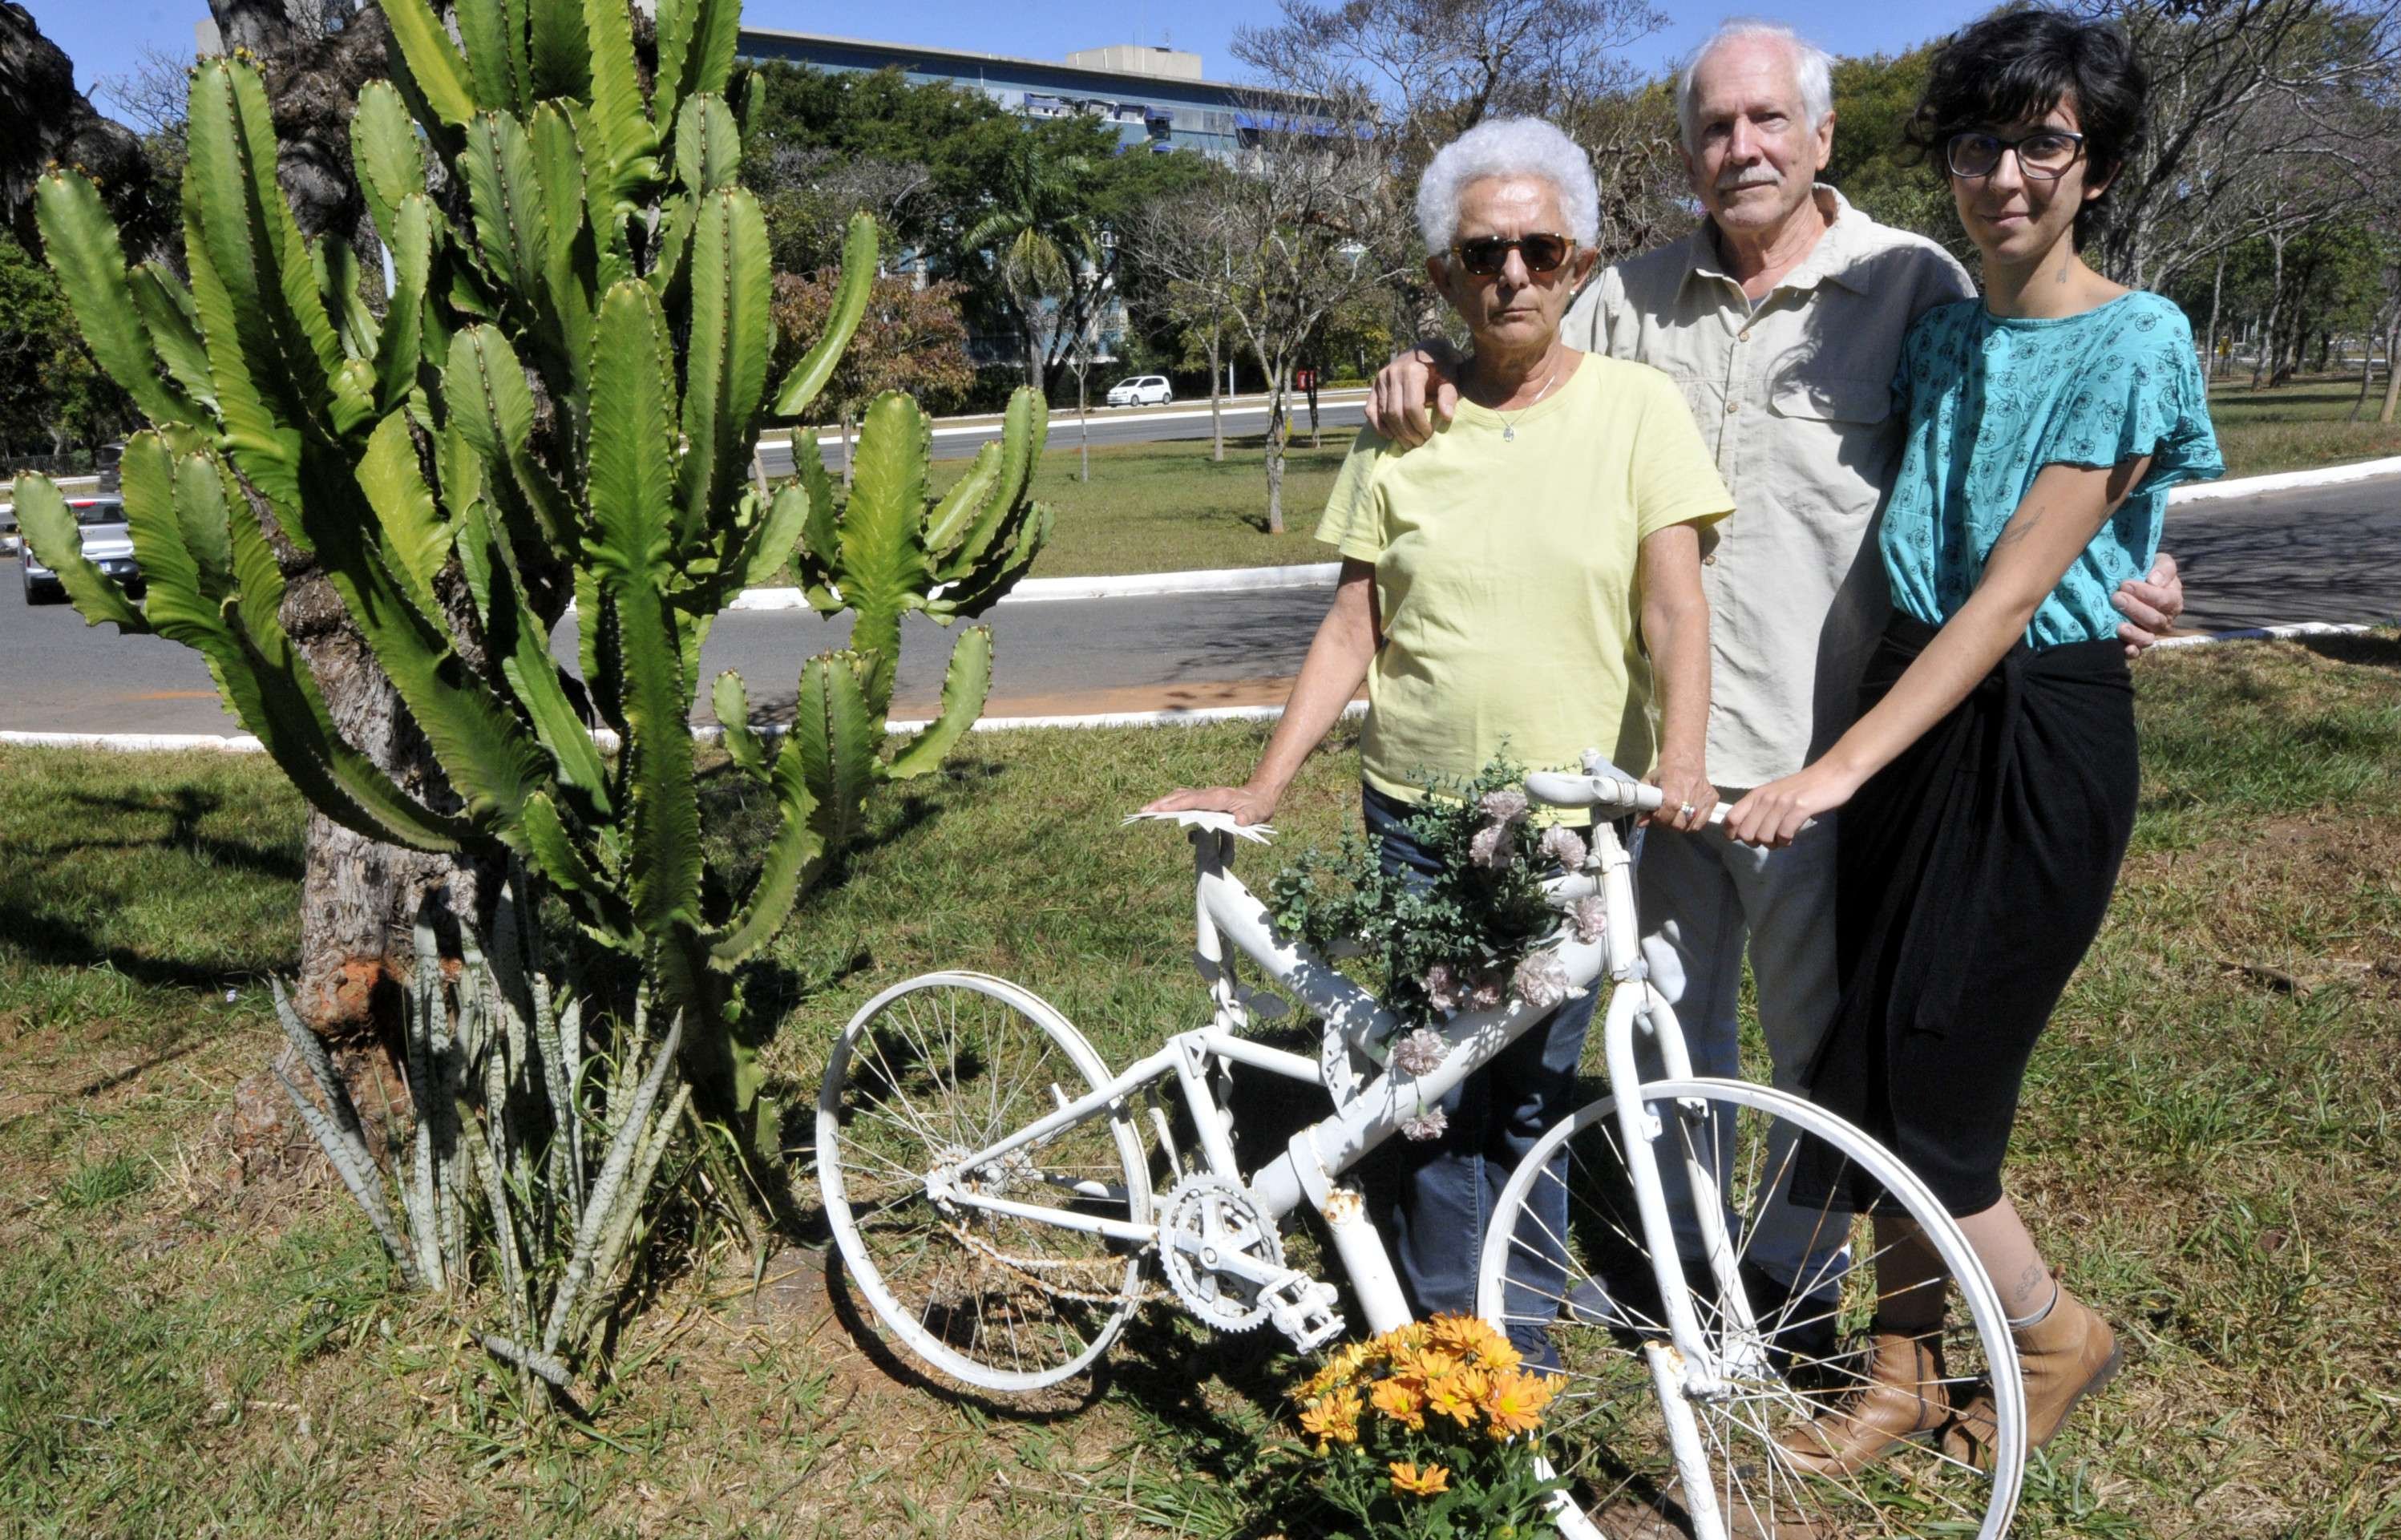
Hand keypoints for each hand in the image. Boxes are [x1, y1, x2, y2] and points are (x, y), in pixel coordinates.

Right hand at [1143, 783, 1278, 825]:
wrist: (1261, 794)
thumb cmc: (1258, 806)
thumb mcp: (1258, 812)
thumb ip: (1249, 816)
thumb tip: (1239, 820)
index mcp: (1218, 797)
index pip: (1193, 801)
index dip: (1176, 805)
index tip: (1159, 809)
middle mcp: (1208, 794)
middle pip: (1180, 797)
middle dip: (1161, 803)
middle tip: (1142, 811)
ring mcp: (1205, 795)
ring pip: (1180, 796)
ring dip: (1163, 803)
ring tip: (1145, 812)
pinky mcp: (1204, 799)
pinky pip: (1184, 800)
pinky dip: (1171, 803)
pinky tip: (1162, 810)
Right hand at [1365, 341, 1459, 447]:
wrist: (1427, 349)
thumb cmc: (1443, 366)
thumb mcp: (1451, 377)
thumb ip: (1449, 395)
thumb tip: (1446, 417)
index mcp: (1412, 370)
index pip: (1412, 406)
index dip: (1420, 424)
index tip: (1429, 434)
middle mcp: (1392, 373)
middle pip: (1396, 413)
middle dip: (1407, 432)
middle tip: (1419, 443)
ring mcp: (1381, 379)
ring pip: (1384, 413)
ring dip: (1395, 432)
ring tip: (1408, 443)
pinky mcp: (1375, 384)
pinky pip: (1371, 409)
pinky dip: (1378, 425)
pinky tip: (1390, 435)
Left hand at [1643, 752, 1717, 832]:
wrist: (1685, 760)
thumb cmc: (1666, 772)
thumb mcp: (1649, 783)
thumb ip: (1644, 804)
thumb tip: (1640, 823)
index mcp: (1672, 795)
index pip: (1665, 818)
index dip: (1659, 819)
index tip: (1657, 815)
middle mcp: (1689, 799)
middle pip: (1678, 825)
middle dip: (1670, 823)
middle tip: (1666, 815)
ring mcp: (1703, 800)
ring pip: (1690, 826)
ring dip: (1682, 824)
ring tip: (1676, 814)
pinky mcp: (1712, 800)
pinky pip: (1702, 822)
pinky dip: (1694, 822)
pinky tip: (1687, 814)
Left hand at [1724, 762, 1861, 849]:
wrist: (1832, 773)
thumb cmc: (1802, 788)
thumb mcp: (1774, 795)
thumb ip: (1758, 810)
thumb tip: (1742, 833)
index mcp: (1756, 795)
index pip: (1731, 818)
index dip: (1732, 834)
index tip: (1745, 839)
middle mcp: (1765, 798)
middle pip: (1746, 834)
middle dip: (1756, 843)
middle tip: (1770, 839)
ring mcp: (1782, 802)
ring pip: (1764, 837)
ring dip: (1774, 843)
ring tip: (1783, 837)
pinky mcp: (1799, 808)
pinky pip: (1784, 834)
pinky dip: (1787, 840)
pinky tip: (1792, 835)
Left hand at [2112, 550, 2184, 656]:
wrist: (2133, 579)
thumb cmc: (2149, 570)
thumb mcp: (2160, 561)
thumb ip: (2164, 568)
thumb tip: (2154, 581)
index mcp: (2173, 600)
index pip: (2165, 600)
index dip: (2146, 593)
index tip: (2125, 584)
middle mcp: (2165, 619)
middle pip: (2155, 620)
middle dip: (2135, 609)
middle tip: (2116, 598)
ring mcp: (2151, 632)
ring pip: (2148, 638)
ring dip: (2134, 633)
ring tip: (2119, 626)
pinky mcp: (2136, 642)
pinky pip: (2138, 651)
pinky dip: (2132, 652)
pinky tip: (2125, 649)